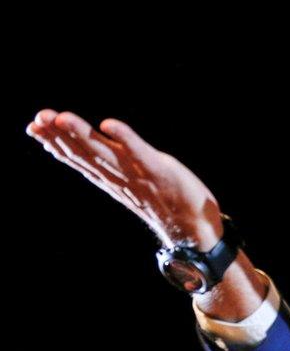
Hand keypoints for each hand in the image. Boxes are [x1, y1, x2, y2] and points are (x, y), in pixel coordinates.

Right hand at [26, 109, 223, 249]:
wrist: (196, 232)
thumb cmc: (166, 205)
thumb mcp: (134, 186)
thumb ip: (114, 171)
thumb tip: (93, 159)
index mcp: (113, 180)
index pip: (79, 159)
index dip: (55, 143)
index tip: (32, 127)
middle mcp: (121, 178)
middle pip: (86, 155)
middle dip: (60, 137)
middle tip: (36, 119)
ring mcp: (140, 176)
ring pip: (105, 153)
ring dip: (83, 135)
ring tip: (61, 117)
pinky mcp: (161, 171)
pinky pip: (140, 153)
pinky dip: (125, 138)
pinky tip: (109, 124)